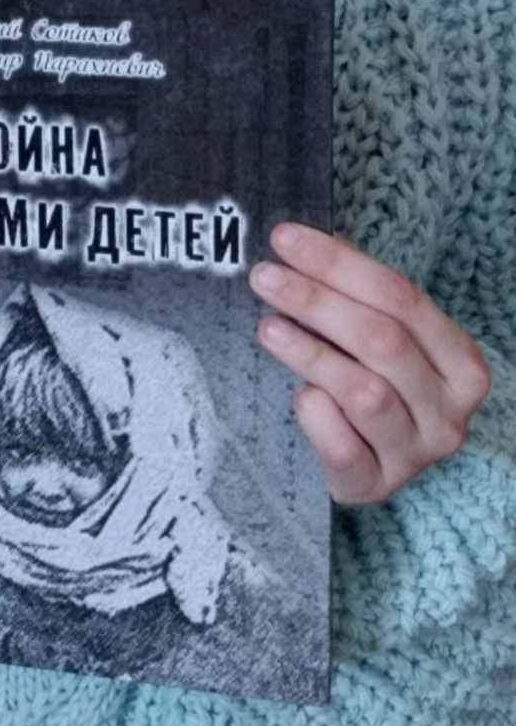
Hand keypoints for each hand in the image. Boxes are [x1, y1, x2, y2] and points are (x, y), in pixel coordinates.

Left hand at [250, 224, 491, 503]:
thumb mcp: (375, 341)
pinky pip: (342, 446)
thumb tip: (302, 245)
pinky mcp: (375, 486)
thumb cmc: (368, 383)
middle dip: (317, 301)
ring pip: (365, 392)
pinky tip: (297, 395)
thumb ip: (352, 297)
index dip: (340, 264)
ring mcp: (415, 453)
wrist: (364, 464)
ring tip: (267, 328)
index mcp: (461, 364)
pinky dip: (316, 415)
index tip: (286, 239)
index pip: (403, 298)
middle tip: (263, 277)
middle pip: (383, 340)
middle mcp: (449, 411)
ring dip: (310, 353)